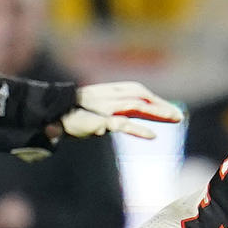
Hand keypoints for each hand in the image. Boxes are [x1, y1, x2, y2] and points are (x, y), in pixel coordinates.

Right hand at [60, 82, 182, 140]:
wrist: (49, 114)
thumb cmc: (72, 113)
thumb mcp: (95, 108)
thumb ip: (111, 111)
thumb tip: (124, 118)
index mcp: (109, 91)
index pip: (137, 91)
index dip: (154, 98)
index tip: (169, 108)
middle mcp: (109, 96)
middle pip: (141, 97)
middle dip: (161, 105)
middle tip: (179, 116)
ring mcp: (105, 107)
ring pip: (137, 107)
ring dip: (158, 113)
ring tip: (175, 119)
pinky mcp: (100, 122)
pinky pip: (123, 125)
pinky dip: (138, 130)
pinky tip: (152, 136)